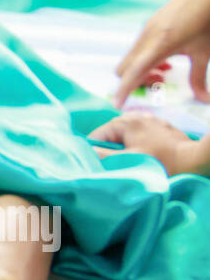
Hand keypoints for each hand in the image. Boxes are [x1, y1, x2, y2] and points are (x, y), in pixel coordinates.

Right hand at [88, 113, 205, 173]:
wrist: (191, 158)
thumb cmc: (159, 160)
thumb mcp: (128, 159)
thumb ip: (104, 155)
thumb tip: (87, 151)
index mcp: (126, 122)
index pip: (98, 134)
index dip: (92, 149)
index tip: (93, 163)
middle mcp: (136, 116)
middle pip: (111, 132)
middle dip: (108, 146)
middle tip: (110, 162)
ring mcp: (149, 120)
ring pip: (125, 132)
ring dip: (122, 144)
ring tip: (125, 158)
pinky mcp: (159, 126)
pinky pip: (139, 132)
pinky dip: (135, 141)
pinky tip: (140, 151)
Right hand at [113, 0, 209, 105]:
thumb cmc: (205, 20)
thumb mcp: (204, 52)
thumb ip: (199, 78)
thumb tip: (204, 100)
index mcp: (160, 45)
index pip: (134, 73)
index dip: (124, 90)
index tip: (117, 105)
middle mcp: (147, 38)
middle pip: (124, 70)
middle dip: (134, 82)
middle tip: (159, 82)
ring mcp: (145, 31)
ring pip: (129, 60)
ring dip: (140, 70)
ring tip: (165, 70)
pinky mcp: (148, 27)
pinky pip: (136, 49)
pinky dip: (144, 60)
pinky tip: (165, 57)